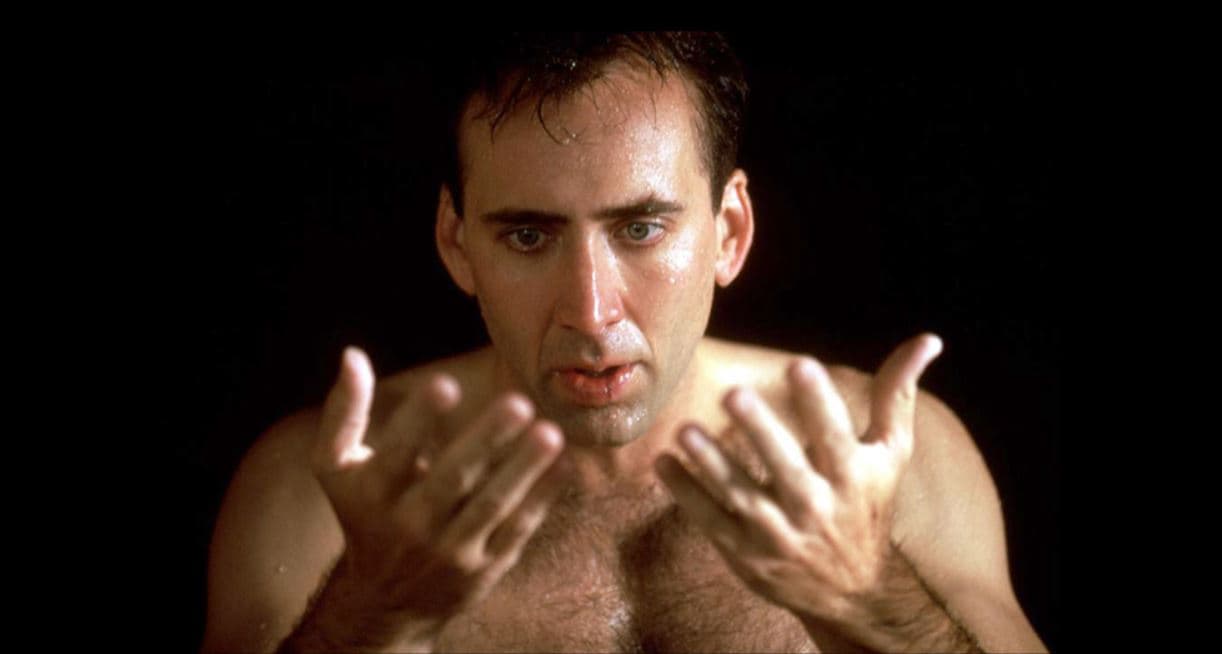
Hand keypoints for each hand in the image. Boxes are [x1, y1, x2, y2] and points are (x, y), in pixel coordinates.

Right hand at [308, 347, 565, 643]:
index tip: (447, 384)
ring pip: (491, 506)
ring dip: (524, 468)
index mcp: (374, 494)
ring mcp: (449, 551)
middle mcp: (410, 526)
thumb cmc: (365, 514)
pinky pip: (516, 530)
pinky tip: (564, 464)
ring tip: (550, 433)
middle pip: (452, 479)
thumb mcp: (337, 468)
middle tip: (518, 403)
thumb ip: (344, 412)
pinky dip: (542, 498)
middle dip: (486, 440)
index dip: (418, 419)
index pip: (396, 453)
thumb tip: (352, 354)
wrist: (385, 602)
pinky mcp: (483, 569)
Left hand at [656, 333, 941, 627]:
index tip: (800, 364)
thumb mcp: (890, 453)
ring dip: (711, 463)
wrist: (854, 589)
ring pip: (741, 496)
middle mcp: (816, 507)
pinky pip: (711, 522)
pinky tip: (665, 463)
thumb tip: (928, 340)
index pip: (834, 435)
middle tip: (734, 394)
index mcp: (852, 476)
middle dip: (761, 431)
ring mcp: (778, 534)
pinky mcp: (746, 554)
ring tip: (685, 431)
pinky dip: (686, 494)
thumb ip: (895, 395)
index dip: (817, 401)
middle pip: (785, 466)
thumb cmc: (869, 505)